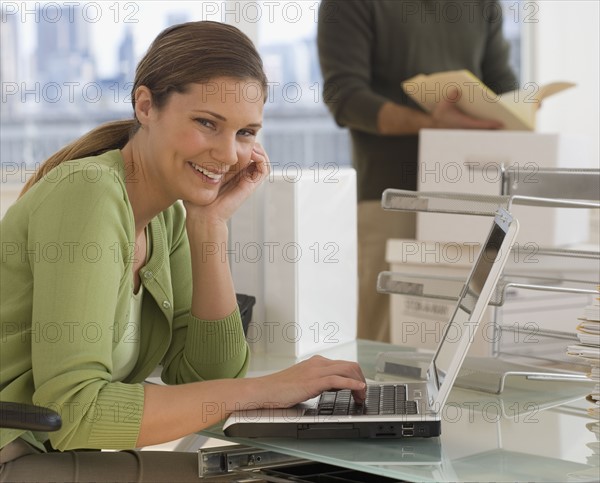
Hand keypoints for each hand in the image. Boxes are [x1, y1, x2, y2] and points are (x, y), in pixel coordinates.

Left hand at [184, 143, 269, 223]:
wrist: (203, 216)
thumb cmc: (196, 199)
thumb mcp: (194, 174)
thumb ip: (196, 161)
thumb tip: (187, 144)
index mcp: (230, 171)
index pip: (242, 150)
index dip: (240, 140)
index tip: (229, 134)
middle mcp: (240, 174)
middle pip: (254, 152)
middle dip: (250, 141)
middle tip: (240, 137)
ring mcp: (247, 180)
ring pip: (262, 159)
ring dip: (258, 148)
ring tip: (247, 144)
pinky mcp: (250, 186)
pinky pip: (264, 169)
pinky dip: (261, 159)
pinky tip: (250, 154)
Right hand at [251, 355, 366, 407]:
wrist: (264, 390)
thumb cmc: (280, 389)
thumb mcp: (303, 382)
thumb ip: (318, 381)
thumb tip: (333, 387)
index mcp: (316, 362)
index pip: (343, 364)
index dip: (355, 376)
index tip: (359, 388)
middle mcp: (318, 363)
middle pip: (349, 365)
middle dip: (361, 379)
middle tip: (363, 394)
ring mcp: (316, 371)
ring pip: (347, 369)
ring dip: (359, 382)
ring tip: (361, 396)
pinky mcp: (313, 381)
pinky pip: (338, 379)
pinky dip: (352, 383)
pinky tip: (359, 388)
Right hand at [432, 88, 502, 129]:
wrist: (435, 126)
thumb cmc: (441, 116)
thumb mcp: (443, 105)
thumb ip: (450, 97)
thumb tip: (457, 90)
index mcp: (463, 124)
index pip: (480, 125)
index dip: (491, 124)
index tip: (501, 123)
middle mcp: (467, 131)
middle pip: (485, 131)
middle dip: (496, 128)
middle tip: (510, 125)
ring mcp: (469, 133)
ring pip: (484, 132)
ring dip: (494, 130)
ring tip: (506, 126)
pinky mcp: (469, 133)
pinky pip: (481, 132)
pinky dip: (489, 129)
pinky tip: (497, 126)